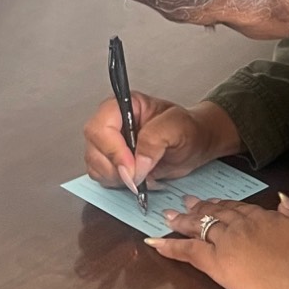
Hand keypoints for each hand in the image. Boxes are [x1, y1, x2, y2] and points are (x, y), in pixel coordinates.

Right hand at [83, 94, 240, 195]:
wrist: (194, 144)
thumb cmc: (188, 130)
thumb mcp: (178, 127)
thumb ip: (155, 139)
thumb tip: (137, 163)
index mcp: (123, 106)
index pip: (100, 127)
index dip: (113, 150)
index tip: (132, 167)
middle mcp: (110, 122)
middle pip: (94, 148)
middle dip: (116, 168)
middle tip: (140, 175)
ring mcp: (107, 143)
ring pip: (95, 165)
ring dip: (118, 177)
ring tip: (143, 174)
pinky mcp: (109, 161)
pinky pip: (101, 176)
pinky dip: (118, 183)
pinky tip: (138, 178)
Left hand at [147, 192, 288, 288]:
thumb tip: (283, 201)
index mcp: (268, 218)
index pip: (240, 209)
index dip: (225, 206)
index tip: (215, 202)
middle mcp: (245, 226)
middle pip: (217, 214)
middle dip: (200, 208)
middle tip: (185, 203)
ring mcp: (230, 243)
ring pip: (200, 228)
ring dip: (183, 222)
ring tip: (168, 217)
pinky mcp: (219, 265)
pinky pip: (188, 252)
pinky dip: (169, 246)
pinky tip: (153, 243)